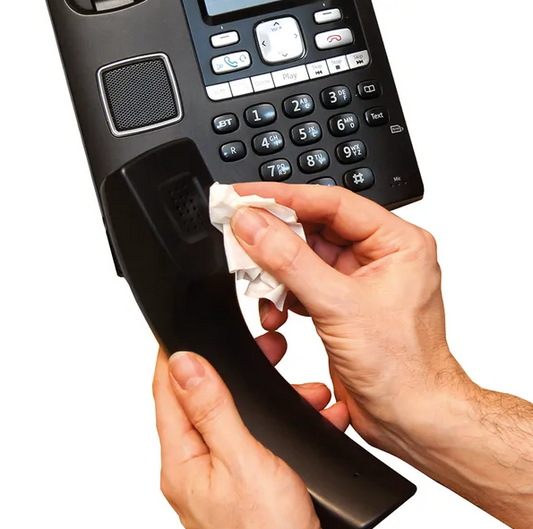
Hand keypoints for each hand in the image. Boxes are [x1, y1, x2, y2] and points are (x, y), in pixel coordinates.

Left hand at [153, 336, 348, 528]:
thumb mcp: (242, 461)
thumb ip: (212, 410)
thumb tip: (183, 363)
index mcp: (184, 458)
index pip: (166, 390)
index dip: (173, 354)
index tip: (181, 326)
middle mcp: (197, 465)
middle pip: (206, 399)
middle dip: (239, 368)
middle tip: (267, 350)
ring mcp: (222, 474)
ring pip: (240, 417)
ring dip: (272, 398)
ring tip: (308, 393)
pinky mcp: (248, 482)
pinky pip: (261, 438)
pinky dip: (284, 424)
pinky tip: (312, 420)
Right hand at [230, 183, 471, 459]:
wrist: (409, 416)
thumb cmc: (403, 367)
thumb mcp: (340, 306)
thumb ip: (291, 262)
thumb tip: (255, 226)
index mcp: (397, 243)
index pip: (333, 203)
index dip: (287, 198)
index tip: (248, 196)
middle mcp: (379, 257)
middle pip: (315, 228)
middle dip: (277, 236)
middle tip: (241, 232)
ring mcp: (359, 280)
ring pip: (305, 256)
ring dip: (277, 270)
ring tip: (260, 283)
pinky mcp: (341, 303)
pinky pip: (303, 282)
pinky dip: (284, 292)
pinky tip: (276, 308)